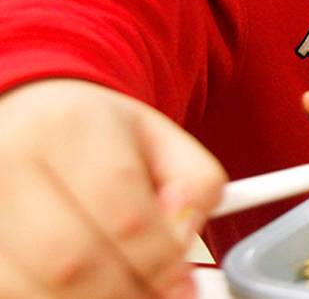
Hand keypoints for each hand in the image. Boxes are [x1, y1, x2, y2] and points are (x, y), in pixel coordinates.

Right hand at [0, 79, 225, 298]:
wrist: (29, 123)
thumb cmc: (98, 138)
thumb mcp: (162, 140)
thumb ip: (194, 183)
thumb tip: (183, 235)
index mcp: (72, 126)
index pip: (125, 212)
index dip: (160, 262)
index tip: (183, 285)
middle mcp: (11, 160)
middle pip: (72, 260)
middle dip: (126, 292)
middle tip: (157, 296)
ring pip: (33, 288)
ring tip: (127, 293)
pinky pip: (9, 292)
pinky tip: (85, 292)